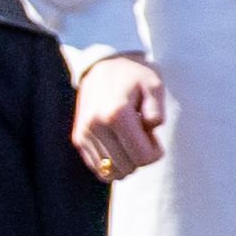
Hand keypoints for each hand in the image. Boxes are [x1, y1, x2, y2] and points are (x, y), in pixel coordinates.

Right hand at [68, 52, 168, 180]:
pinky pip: (97, 167)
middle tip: (142, 134)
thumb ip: (157, 110)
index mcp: (117, 114)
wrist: (103, 64)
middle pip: (127, 168)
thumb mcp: (154, 85)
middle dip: (141, 156)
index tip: (153, 135)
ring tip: (128, 137)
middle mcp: (96, 126)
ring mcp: (84, 134)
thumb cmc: (134, 75)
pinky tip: (117, 144)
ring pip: (111, 172)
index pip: (143, 158)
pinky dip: (112, 163)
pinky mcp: (78, 138)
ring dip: (126, 160)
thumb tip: (151, 128)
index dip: (155, 152)